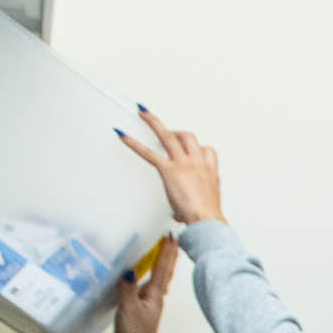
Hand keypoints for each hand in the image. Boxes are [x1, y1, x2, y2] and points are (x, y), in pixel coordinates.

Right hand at [113, 235, 178, 332]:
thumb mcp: (128, 310)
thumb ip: (127, 290)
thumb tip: (129, 271)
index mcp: (154, 293)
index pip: (162, 268)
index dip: (166, 252)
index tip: (171, 236)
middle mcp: (156, 294)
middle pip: (165, 269)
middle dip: (169, 253)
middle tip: (173, 237)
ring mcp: (151, 299)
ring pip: (160, 275)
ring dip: (164, 260)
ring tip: (166, 247)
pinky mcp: (144, 303)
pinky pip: (152, 282)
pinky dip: (154, 271)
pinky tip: (151, 269)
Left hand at [116, 106, 224, 224]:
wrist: (206, 220)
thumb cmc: (207, 216)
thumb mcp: (206, 205)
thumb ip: (193, 202)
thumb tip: (180, 212)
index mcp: (210, 171)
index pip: (206, 150)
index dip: (198, 148)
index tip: (192, 148)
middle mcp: (197, 163)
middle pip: (188, 136)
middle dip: (175, 131)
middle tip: (165, 129)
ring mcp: (183, 164)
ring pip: (168, 136)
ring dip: (154, 122)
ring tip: (143, 113)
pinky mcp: (169, 170)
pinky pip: (148, 153)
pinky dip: (133, 143)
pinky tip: (123, 136)